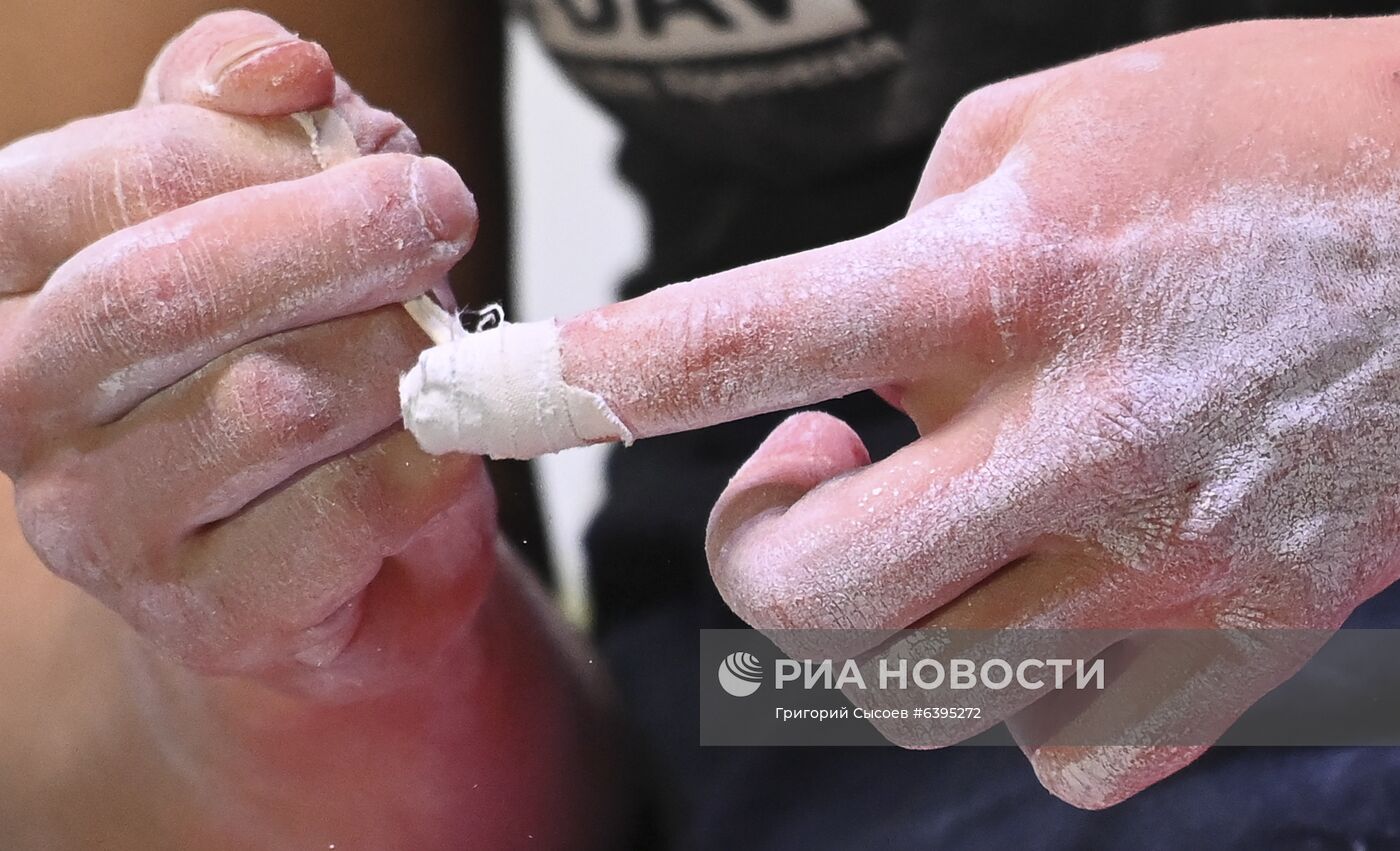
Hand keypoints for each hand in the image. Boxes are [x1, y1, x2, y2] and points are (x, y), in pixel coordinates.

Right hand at [0, 11, 490, 697]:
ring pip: (277, 398)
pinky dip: (425, 458)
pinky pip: (350, 506)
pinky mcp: (207, 612)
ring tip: (431, 349)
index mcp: (16, 274)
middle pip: (171, 289)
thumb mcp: (265, 210)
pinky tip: (433, 443)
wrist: (339, 545)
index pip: (120, 176)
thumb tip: (286, 64)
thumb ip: (253, 120)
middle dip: (336, 238)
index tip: (382, 146)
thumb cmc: (297, 353)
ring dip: (395, 354)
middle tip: (443, 212)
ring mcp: (102, 524)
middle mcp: (24, 403)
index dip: (267, 154)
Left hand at [454, 17, 1399, 805]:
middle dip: (745, 547)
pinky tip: (1049, 598)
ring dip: (876, 622)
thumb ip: (916, 242)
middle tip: (806, 469)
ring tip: (935, 523)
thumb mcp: (1054, 129)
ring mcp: (1160, 558)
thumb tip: (841, 350)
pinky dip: (1022, 696)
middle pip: (803, 590)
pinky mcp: (1240, 637)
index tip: (469, 399)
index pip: (731, 339)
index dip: (574, 379)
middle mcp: (1068, 430)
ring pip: (920, 693)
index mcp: (1003, 272)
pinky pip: (1068, 751)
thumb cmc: (1268, 138)